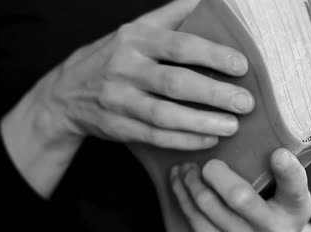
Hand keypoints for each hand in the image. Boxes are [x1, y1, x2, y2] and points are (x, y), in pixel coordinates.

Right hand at [29, 0, 253, 149]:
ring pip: (165, 115)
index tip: (241, 66)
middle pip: (175, 83)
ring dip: (201, 122)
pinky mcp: (118, 126)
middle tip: (246, 103)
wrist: (65, 94)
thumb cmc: (109, 58)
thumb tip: (205, 1)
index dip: (213, 55)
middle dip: (214, 94)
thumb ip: (169, 15)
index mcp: (134, 39)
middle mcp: (125, 68)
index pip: (179, 45)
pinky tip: (207, 140)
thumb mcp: (132, 30)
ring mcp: (119, 100)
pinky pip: (155, 136)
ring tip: (232, 126)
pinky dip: (183, 140)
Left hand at [170, 149, 310, 231]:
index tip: (278, 153)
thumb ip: (276, 168)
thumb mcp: (286, 191)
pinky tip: (179, 185)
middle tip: (206, 162)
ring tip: (185, 169)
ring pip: (208, 209)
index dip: (288, 171)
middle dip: (215, 173)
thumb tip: (245, 129)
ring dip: (190, 183)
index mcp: (296, 210)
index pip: (295, 189)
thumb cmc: (274, 209)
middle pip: (239, 198)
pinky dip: (183, 199)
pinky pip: (195, 223)